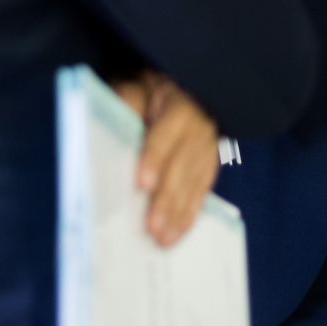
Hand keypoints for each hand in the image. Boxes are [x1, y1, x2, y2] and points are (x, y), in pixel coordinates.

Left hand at [113, 71, 218, 247]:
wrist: (182, 88)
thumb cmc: (149, 90)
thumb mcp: (136, 86)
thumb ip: (128, 101)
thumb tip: (117, 123)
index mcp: (182, 103)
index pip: (168, 132)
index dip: (155, 157)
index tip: (142, 183)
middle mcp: (201, 127)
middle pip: (183, 165)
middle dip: (167, 198)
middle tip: (152, 227)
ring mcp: (208, 147)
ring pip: (195, 183)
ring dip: (179, 213)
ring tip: (162, 239)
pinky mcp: (209, 164)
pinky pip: (202, 191)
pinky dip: (190, 214)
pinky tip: (178, 233)